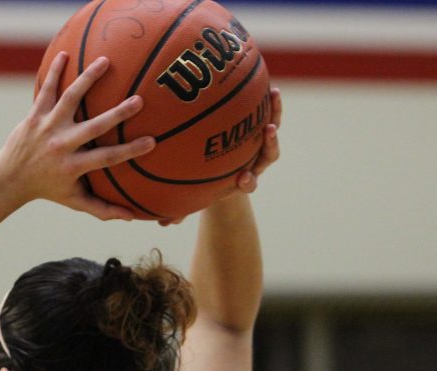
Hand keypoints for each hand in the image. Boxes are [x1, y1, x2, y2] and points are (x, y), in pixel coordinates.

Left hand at [0, 52, 155, 220]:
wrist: (10, 178)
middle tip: (139, 101)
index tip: (151, 142)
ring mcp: (47, 127)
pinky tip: (66, 54)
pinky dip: (54, 72)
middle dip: (117, 114)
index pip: (107, 158)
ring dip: (87, 79)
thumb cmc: (49, 189)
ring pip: (69, 99)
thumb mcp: (75, 201)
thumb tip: (133, 217)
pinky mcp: (35, 114)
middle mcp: (61, 145)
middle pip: (94, 127)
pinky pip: (45, 90)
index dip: (129, 150)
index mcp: (73, 166)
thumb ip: (103, 209)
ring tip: (105, 62)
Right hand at [170, 86, 282, 226]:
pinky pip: (264, 110)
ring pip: (271, 127)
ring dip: (275, 112)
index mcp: (241, 180)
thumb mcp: (192, 198)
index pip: (248, 183)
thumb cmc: (205, 186)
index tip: (244, 179)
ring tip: (274, 94)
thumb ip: (180, 210)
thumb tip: (161, 224)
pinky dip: (264, 98)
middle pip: (268, 154)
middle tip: (268, 133)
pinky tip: (260, 79)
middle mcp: (255, 162)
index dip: (249, 182)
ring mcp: (258, 143)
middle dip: (270, 144)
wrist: (223, 174)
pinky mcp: (258, 124)